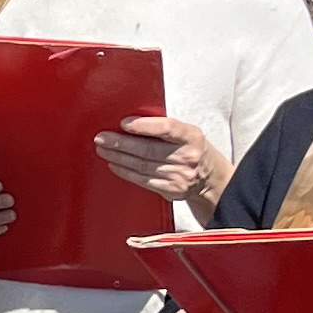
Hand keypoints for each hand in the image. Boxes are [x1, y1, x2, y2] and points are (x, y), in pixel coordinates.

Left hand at [95, 114, 222, 200]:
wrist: (211, 178)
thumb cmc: (191, 149)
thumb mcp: (187, 133)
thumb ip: (165, 128)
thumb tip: (129, 123)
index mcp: (191, 136)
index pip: (167, 128)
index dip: (144, 126)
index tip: (124, 123)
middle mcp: (187, 156)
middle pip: (147, 150)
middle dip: (121, 143)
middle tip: (102, 138)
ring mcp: (179, 175)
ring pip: (142, 165)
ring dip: (118, 157)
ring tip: (103, 150)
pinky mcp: (171, 190)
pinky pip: (143, 180)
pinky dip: (126, 172)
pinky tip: (114, 164)